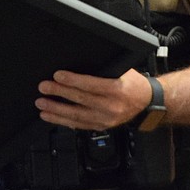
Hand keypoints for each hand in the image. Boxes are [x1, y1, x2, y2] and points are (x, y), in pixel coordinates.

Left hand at [35, 68, 152, 129]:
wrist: (148, 102)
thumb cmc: (134, 83)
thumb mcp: (122, 71)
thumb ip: (103, 70)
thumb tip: (77, 63)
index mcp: (117, 90)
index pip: (91, 85)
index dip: (72, 80)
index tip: (57, 75)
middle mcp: (111, 107)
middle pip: (80, 100)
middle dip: (59, 93)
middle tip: (44, 87)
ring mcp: (106, 119)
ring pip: (77, 116)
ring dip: (56, 110)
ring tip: (41, 104)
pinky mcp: (101, 126)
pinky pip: (79, 124)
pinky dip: (63, 121)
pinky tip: (50, 116)